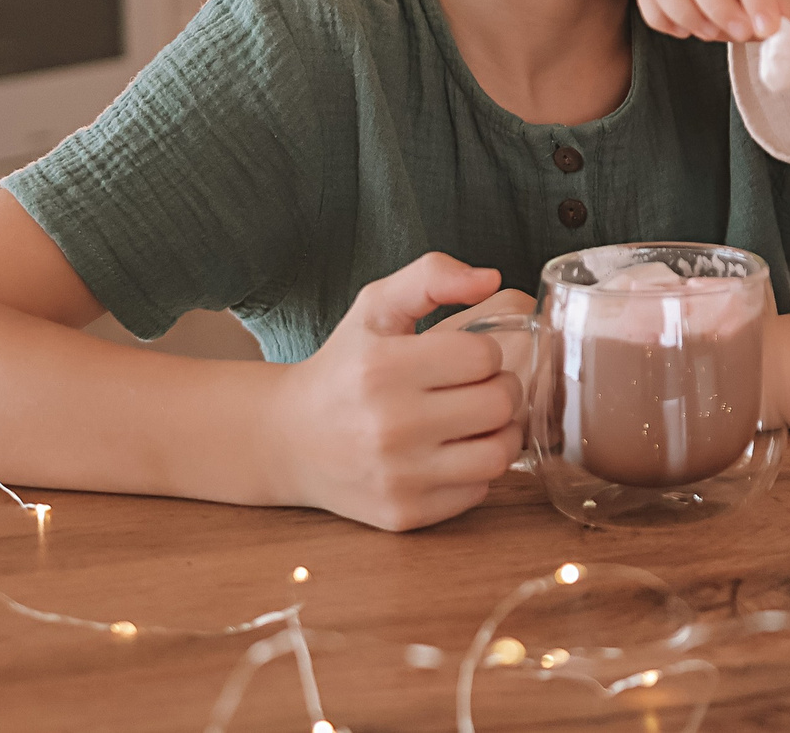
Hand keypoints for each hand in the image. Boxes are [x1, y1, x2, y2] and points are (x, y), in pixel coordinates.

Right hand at [269, 252, 522, 529]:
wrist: (289, 440)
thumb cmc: (344, 366)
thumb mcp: (376, 306)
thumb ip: (432, 276)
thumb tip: (491, 277)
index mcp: (383, 368)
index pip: (485, 356)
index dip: (483, 353)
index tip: (462, 358)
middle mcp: (388, 425)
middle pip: (500, 404)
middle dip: (498, 389)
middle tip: (476, 388)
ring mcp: (396, 476)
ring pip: (499, 454)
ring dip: (498, 433)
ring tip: (475, 421)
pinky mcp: (403, 514)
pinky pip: (478, 491)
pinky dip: (474, 472)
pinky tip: (449, 454)